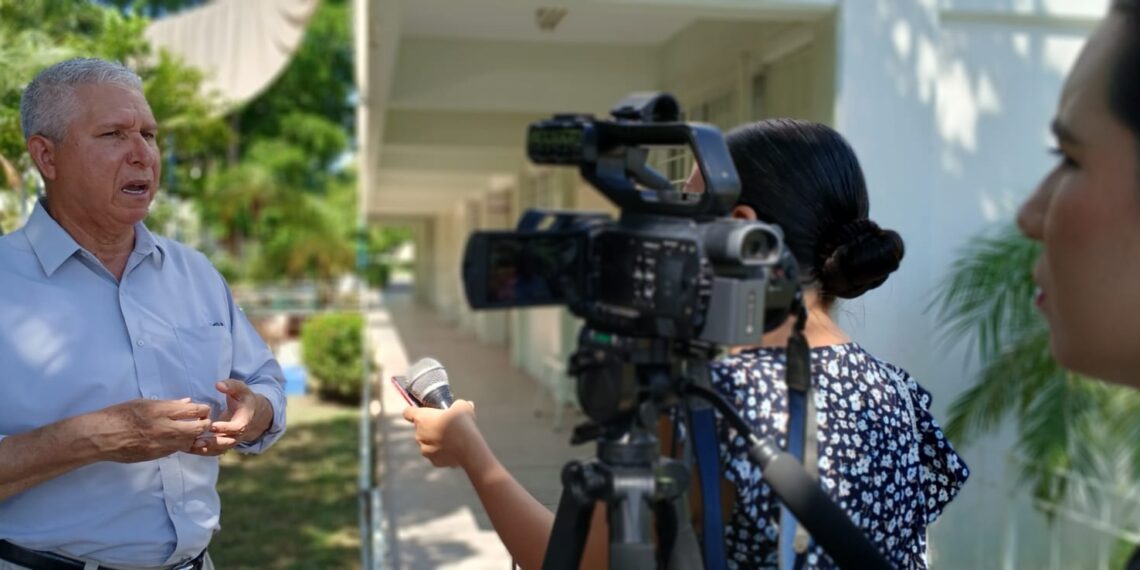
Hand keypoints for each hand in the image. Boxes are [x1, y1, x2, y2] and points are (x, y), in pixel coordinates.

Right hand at [88, 398, 211, 462]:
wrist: (101, 436)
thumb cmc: (120, 415)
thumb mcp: (144, 403)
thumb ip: (168, 404)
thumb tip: (187, 402)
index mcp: (161, 411)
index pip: (194, 410)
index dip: (203, 410)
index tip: (203, 410)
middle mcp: (164, 428)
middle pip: (198, 428)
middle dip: (204, 424)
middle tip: (203, 421)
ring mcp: (161, 444)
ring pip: (190, 442)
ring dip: (194, 436)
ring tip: (190, 431)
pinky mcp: (156, 455)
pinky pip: (176, 450)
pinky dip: (180, 444)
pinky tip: (175, 439)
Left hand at [188, 380, 272, 455]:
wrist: (253, 414)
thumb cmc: (244, 400)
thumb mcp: (241, 390)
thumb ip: (231, 385)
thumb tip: (218, 385)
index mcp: (244, 421)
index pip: (236, 428)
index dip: (225, 427)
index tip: (212, 425)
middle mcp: (238, 435)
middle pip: (227, 442)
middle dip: (213, 442)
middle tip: (197, 440)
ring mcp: (231, 441)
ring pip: (219, 449)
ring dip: (205, 449)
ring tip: (190, 445)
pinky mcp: (223, 445)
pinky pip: (214, 451)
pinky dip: (202, 451)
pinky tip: (188, 448)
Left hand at [403, 400, 479, 467]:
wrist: (469, 447)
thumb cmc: (462, 423)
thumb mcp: (462, 406)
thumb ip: (458, 405)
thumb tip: (467, 405)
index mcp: (421, 418)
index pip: (408, 412)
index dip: (414, 411)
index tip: (422, 411)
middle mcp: (419, 434)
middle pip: (420, 429)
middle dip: (431, 427)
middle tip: (446, 425)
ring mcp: (425, 450)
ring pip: (428, 443)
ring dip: (436, 441)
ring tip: (452, 439)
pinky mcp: (434, 461)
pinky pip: (436, 455)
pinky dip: (443, 453)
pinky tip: (454, 449)